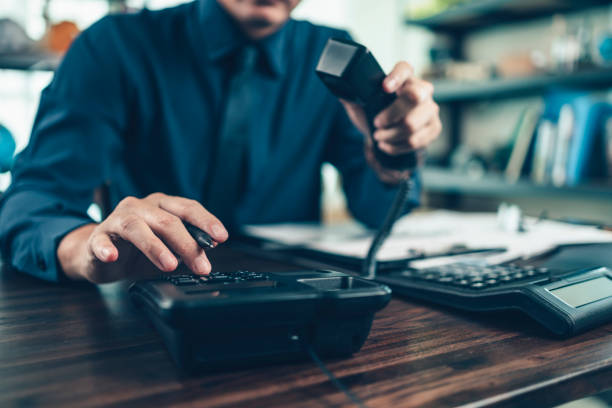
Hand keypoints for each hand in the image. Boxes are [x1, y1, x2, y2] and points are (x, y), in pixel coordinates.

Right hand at [57, 193, 227, 282]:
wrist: (100, 255)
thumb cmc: (139, 249)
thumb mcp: (168, 248)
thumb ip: (186, 247)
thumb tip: (206, 256)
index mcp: (162, 206)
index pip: (188, 208)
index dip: (206, 221)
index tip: (221, 237)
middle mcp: (140, 207)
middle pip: (167, 221)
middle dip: (188, 245)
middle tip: (201, 266)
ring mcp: (117, 220)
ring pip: (137, 228)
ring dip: (155, 247)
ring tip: (169, 265)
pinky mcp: (98, 237)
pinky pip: (101, 241)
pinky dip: (106, 249)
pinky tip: (112, 257)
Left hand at [341, 62, 441, 178]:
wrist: (386, 133)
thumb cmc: (374, 113)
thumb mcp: (359, 103)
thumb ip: (351, 93)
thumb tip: (338, 85)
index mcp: (404, 78)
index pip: (405, 68)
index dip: (397, 76)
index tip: (384, 87)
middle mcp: (422, 90)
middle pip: (414, 97)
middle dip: (391, 114)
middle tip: (377, 123)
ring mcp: (431, 109)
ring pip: (412, 124)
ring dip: (390, 135)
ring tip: (379, 137)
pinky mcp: (433, 128)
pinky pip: (416, 141)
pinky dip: (397, 147)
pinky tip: (388, 146)